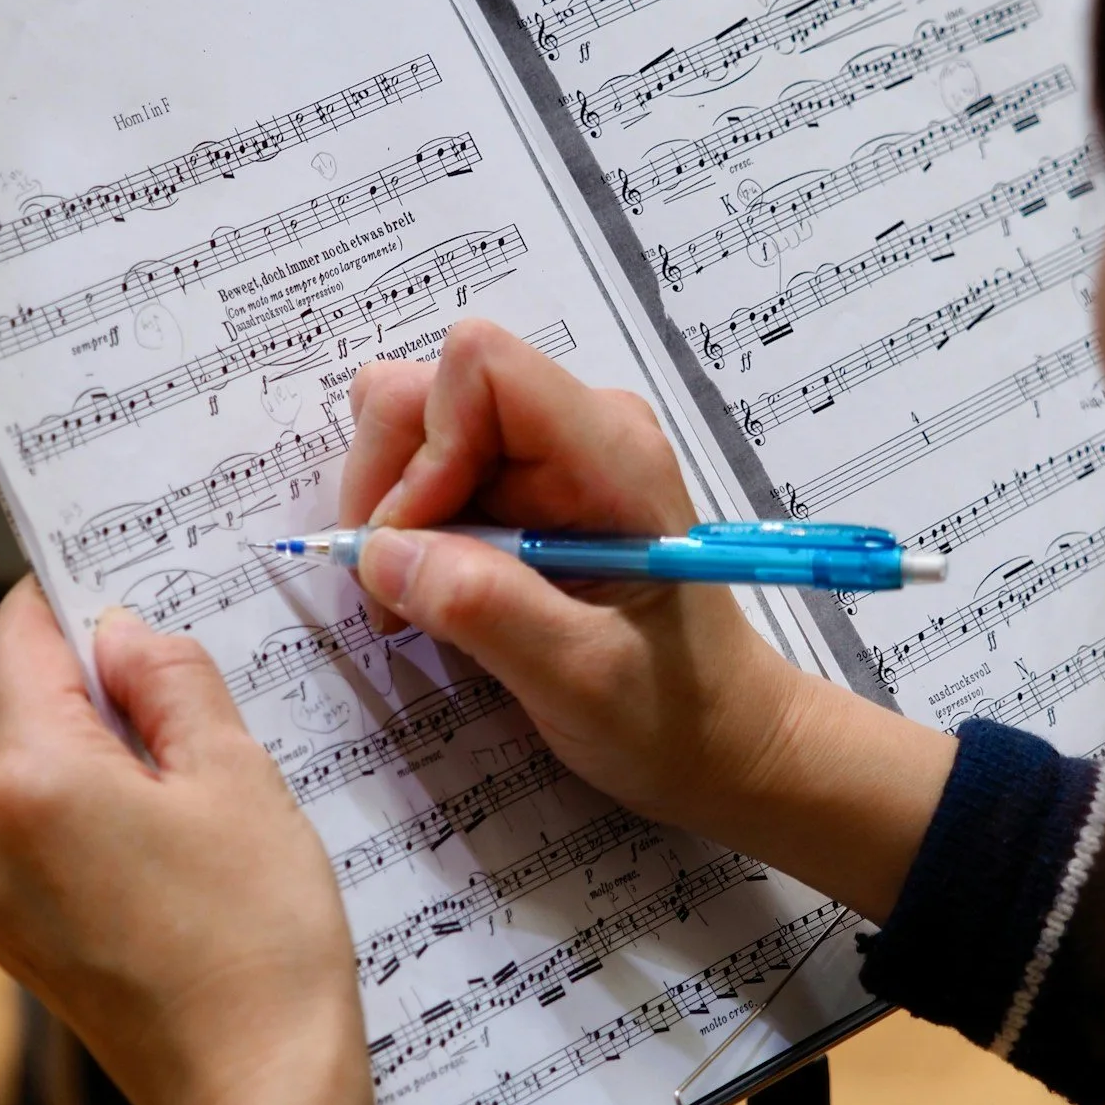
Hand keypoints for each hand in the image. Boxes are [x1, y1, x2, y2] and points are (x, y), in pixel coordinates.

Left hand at [0, 580, 373, 1104]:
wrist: (259, 1095)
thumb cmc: (259, 939)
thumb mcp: (236, 777)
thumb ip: (169, 683)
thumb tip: (122, 633)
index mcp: (28, 778)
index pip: (17, 638)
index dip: (70, 598)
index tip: (122, 582)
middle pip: (25, 710)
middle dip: (102, 687)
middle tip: (199, 689)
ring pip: (40, 780)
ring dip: (110, 759)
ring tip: (208, 783)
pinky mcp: (22, 946)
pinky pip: (50, 845)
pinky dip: (105, 822)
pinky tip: (186, 846)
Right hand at [341, 319, 800, 835]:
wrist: (724, 738)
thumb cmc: (673, 714)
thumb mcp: (580, 678)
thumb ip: (486, 608)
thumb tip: (380, 552)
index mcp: (610, 451)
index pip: (479, 367)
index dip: (426, 446)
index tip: (416, 548)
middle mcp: (578, 430)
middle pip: (431, 389)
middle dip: (388, 484)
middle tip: (392, 589)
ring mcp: (551, 457)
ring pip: (419, 430)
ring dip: (392, 515)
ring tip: (411, 603)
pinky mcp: (528, 492)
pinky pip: (435, 476)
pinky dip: (410, 533)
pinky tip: (431, 598)